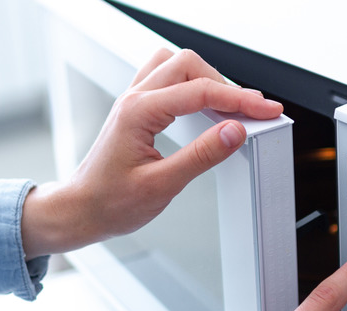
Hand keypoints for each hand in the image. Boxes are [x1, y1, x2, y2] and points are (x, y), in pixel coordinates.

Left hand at [21, 49, 282, 259]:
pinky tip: (203, 105)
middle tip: (252, 111)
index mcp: (138, 112)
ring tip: (230, 106)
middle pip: (189, 65)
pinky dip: (189, 85)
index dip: (239, 100)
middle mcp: (133, 99)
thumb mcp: (162, 185)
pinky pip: (165, 79)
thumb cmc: (109, 203)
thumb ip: (201, 156)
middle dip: (225, 84)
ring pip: (176, 65)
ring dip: (206, 79)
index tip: (266, 110)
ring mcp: (132, 101)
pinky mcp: (134, 110)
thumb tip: (234, 132)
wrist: (81, 210)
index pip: (200, 92)